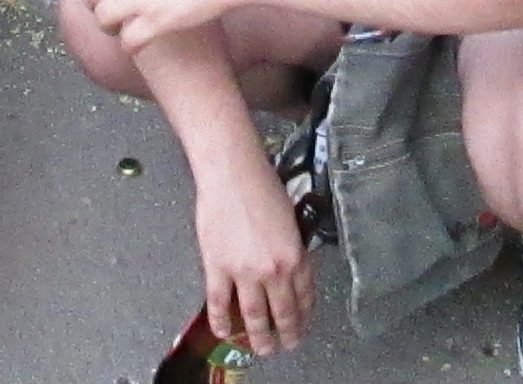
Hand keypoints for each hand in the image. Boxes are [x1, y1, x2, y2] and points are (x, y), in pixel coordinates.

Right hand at [193, 151, 314, 356]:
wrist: (233, 173)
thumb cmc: (260, 185)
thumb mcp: (290, 219)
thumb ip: (290, 248)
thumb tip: (288, 267)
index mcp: (295, 256)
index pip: (305, 296)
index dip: (304, 315)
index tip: (302, 324)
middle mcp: (274, 270)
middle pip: (283, 312)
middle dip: (287, 334)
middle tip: (287, 345)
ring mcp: (245, 272)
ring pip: (254, 316)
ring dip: (260, 337)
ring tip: (262, 348)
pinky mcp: (218, 268)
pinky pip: (219, 303)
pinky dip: (221, 321)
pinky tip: (224, 331)